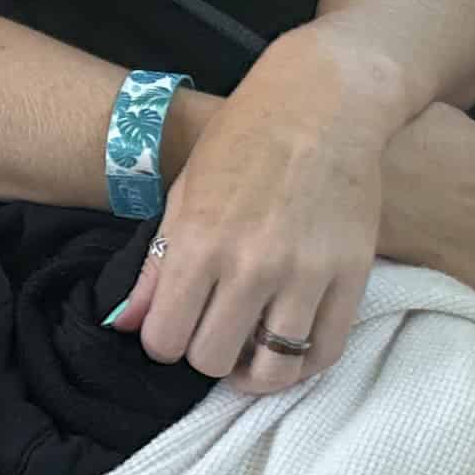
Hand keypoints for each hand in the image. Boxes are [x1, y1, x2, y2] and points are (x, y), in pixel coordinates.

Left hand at [116, 33, 396, 394]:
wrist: (322, 104)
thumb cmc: (241, 142)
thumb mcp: (182, 194)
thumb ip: (153, 265)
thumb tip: (124, 324)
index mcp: (198, 242)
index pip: (163, 339)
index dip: (161, 341)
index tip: (173, 326)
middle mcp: (250, 265)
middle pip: (211, 360)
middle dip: (203, 354)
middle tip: (210, 332)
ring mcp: (305, 274)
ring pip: (272, 370)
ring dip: (253, 370)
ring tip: (247, 350)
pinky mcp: (351, 276)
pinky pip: (325, 353)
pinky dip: (302, 365)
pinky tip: (285, 348)